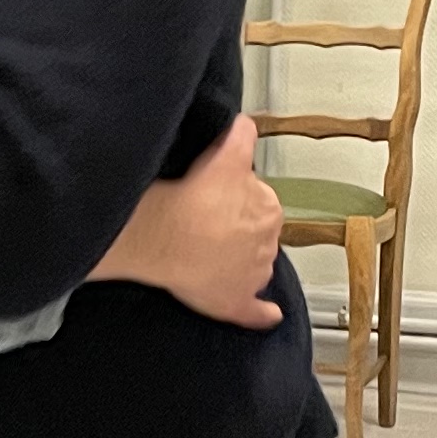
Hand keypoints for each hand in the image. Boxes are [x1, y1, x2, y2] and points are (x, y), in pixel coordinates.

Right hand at [92, 115, 287, 328]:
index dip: (237, 199)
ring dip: (241, 263)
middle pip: (257, 233)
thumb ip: (240, 138)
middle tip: (206, 225)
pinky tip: (266, 313)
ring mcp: (253, 275)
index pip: (260, 202)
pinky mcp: (235, 302)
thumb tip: (247, 125)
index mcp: (268, 209)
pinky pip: (256, 310)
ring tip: (208, 257)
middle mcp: (267, 243)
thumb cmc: (192, 199)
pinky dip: (262, 312)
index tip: (216, 199)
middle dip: (239, 229)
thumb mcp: (223, 156)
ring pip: (255, 266)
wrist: (168, 236)